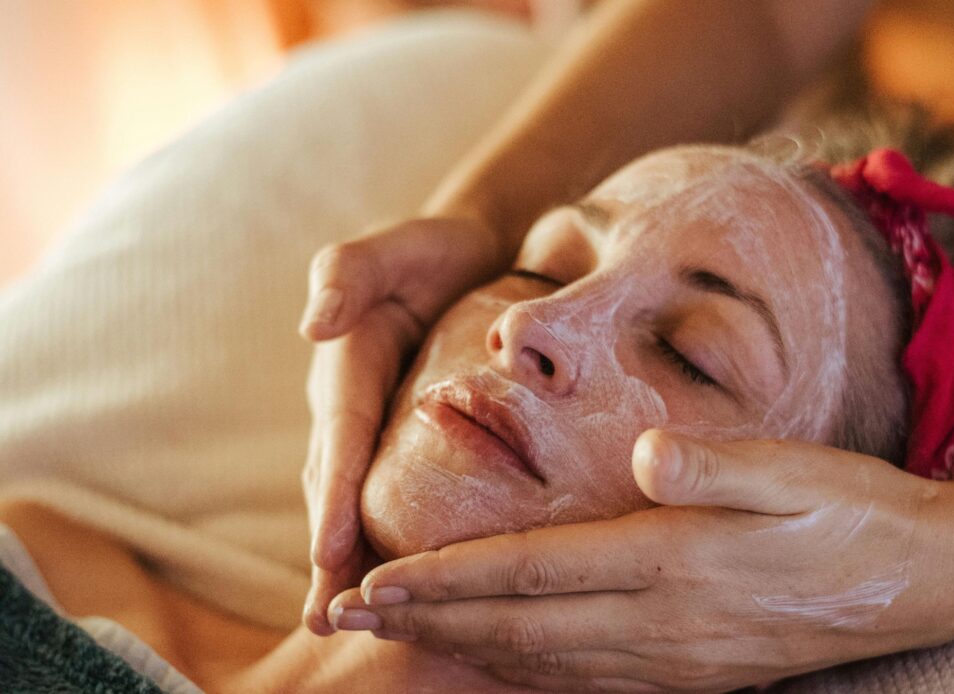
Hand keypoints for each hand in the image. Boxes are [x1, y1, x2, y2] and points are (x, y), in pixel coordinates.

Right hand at [300, 216, 505, 634]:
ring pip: (358, 498)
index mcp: (347, 365)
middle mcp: (353, 405)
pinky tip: (402, 581)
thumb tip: (312, 327)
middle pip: (336, 483)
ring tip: (346, 618)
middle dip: (329, 551)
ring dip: (349, 559)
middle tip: (327, 616)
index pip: (342, 436)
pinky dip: (384, 536)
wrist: (473, 254)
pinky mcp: (405, 438)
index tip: (330, 551)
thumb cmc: (434, 251)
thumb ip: (348, 274)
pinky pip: (393, 491)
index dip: (335, 494)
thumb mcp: (395, 246)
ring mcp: (376, 426)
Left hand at [330, 433, 953, 691]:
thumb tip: (645, 454)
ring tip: (395, 641)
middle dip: (424, 621)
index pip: (532, 571)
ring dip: (460, 650)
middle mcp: (663, 623)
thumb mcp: (798, 471)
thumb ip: (717, 467)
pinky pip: (587, 679)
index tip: (375, 582)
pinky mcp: (694, 674)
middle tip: (344, 619)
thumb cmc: (852, 512)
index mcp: (675, 561)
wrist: (920, 579)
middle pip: (518, 626)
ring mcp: (676, 660)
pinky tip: (493, 663)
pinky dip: (522, 672)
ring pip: (542, 663)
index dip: (448, 578)